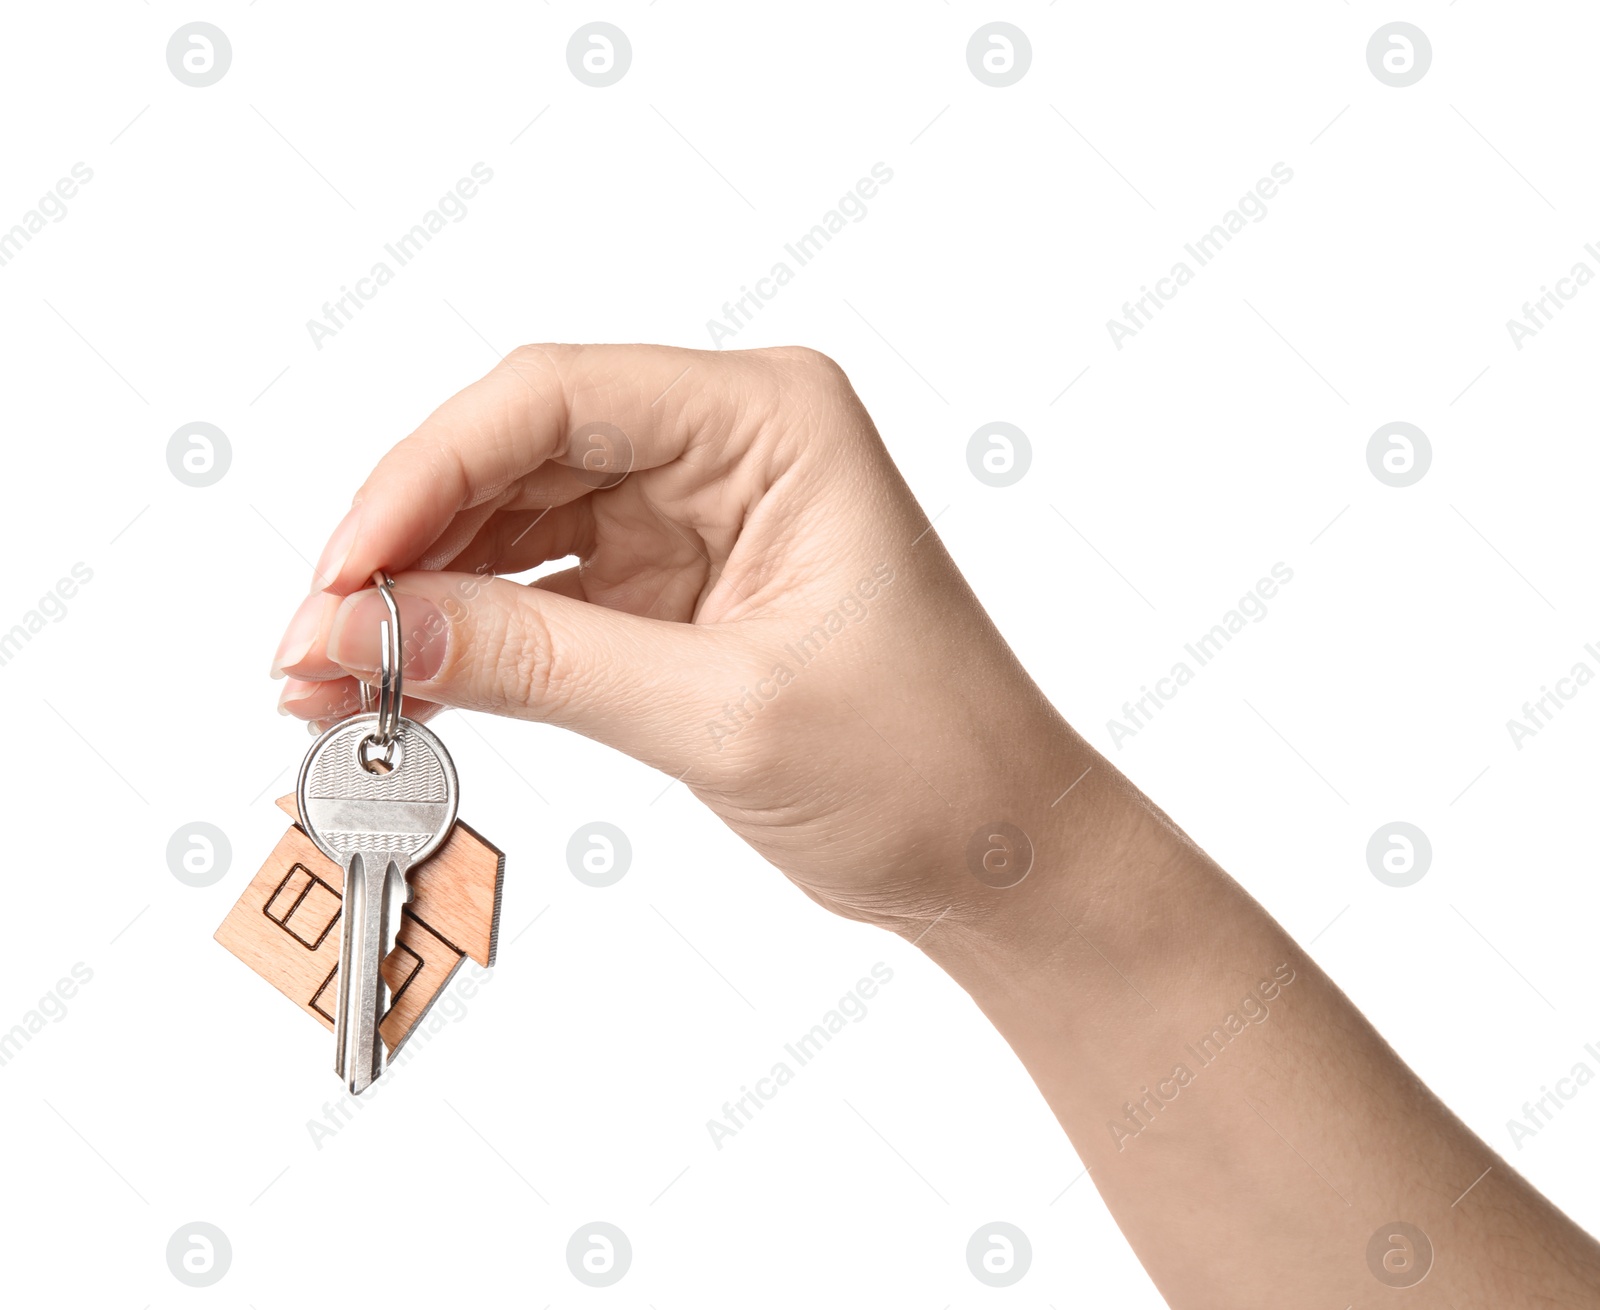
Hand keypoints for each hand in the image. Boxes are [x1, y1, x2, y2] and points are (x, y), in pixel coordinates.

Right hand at [271, 344, 1093, 931]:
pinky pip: (541, 590)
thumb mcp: (721, 713)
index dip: (425, 475)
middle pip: (517, 452)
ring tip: (330, 679)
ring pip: (514, 522)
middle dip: (405, 546)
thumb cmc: (929, 764)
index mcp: (772, 420)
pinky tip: (399, 682)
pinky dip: (468, 636)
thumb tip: (369, 631)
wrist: (997, 852)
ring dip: (419, 596)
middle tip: (312, 642)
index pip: (556, 399)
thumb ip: (536, 663)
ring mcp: (695, 515)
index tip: (342, 572)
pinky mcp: (673, 586)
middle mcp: (728, 445)